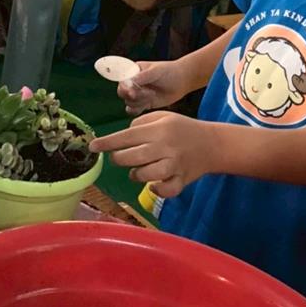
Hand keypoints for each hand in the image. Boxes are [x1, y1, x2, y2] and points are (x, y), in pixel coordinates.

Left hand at [89, 112, 208, 197]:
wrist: (213, 144)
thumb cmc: (183, 128)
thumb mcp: (163, 116)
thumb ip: (141, 123)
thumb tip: (122, 137)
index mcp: (158, 129)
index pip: (126, 137)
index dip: (107, 143)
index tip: (92, 147)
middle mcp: (165, 147)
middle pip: (131, 157)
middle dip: (119, 159)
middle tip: (119, 158)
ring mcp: (174, 165)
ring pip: (145, 174)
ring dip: (135, 174)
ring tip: (137, 170)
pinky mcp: (182, 180)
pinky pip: (165, 190)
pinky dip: (156, 189)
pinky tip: (154, 184)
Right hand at [109, 59, 190, 115]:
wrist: (182, 81)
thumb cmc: (168, 72)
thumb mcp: (155, 71)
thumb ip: (141, 77)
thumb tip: (127, 84)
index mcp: (132, 72)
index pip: (121, 80)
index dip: (124, 87)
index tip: (132, 92)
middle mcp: (132, 83)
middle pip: (122, 93)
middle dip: (134, 96)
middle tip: (149, 93)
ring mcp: (137, 94)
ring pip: (129, 103)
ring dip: (140, 101)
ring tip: (153, 94)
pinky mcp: (143, 103)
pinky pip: (133, 110)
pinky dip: (137, 110)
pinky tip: (148, 104)